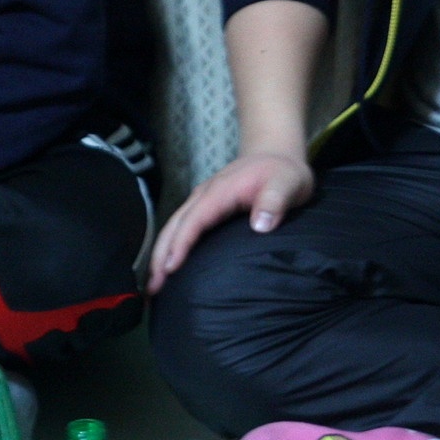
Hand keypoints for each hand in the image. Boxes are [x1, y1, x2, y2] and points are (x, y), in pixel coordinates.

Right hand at [147, 148, 313, 291]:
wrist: (276, 152)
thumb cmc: (283, 172)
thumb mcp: (288, 183)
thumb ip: (275, 201)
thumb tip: (260, 226)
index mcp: (221, 191)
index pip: (194, 220)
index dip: (181, 244)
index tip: (170, 268)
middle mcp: (205, 195)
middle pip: (174, 225)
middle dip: (160, 255)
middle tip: (152, 287)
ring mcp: (202, 199)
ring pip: (173, 226)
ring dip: (160, 253)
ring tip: (153, 283)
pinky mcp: (205, 205)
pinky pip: (182, 226)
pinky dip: (170, 245)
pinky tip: (168, 263)